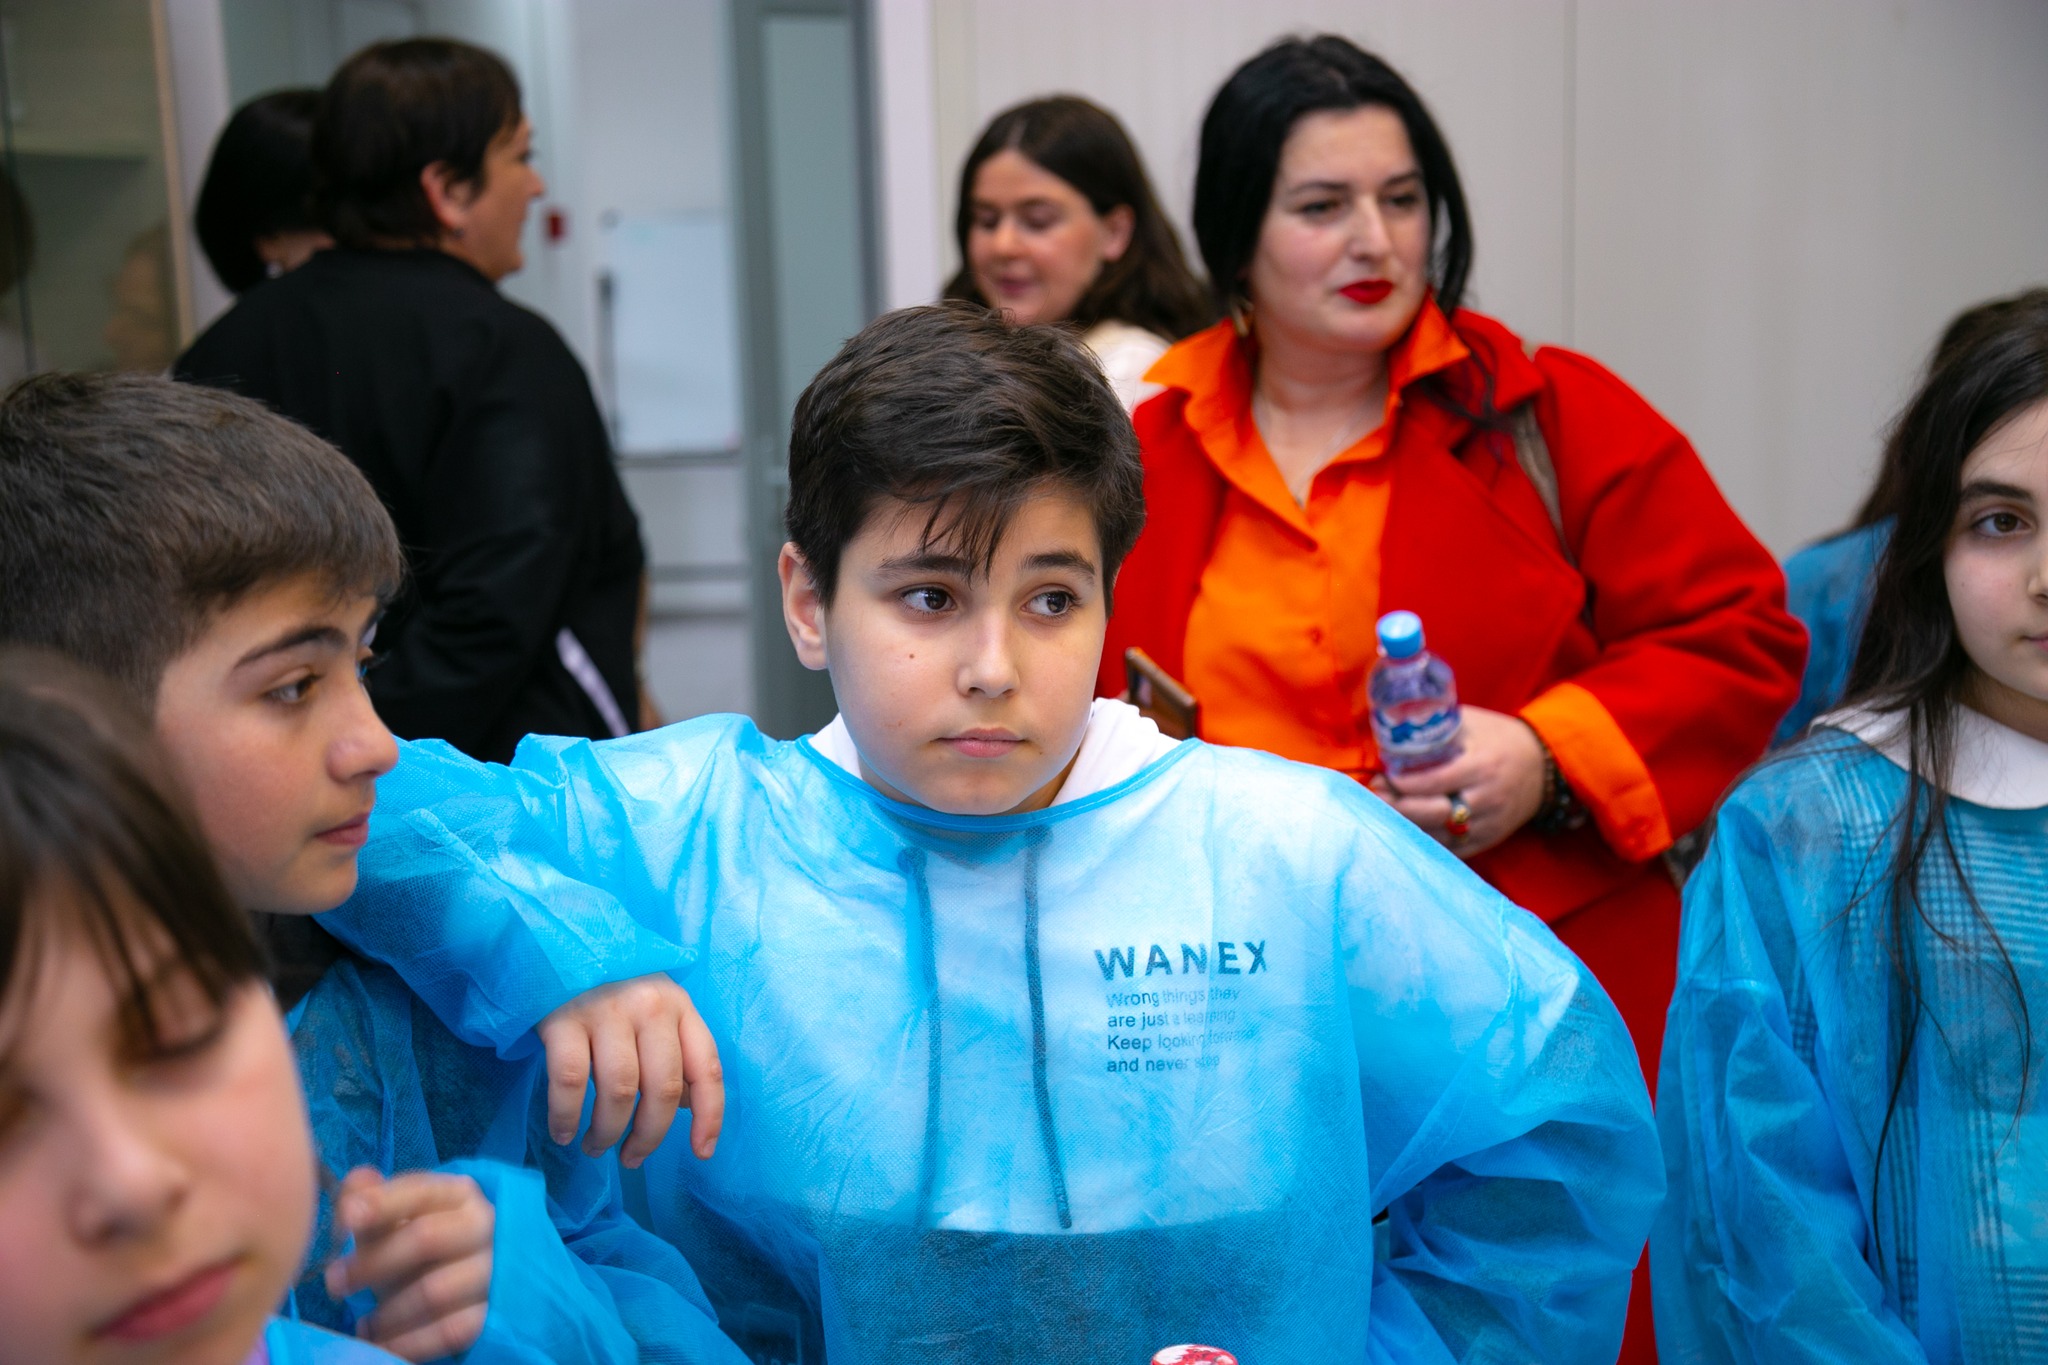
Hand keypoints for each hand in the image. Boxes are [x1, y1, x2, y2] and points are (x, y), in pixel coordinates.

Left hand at [325, 1168, 492, 1361]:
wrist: (474, 1282)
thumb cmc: (423, 1245)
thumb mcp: (398, 1220)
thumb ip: (373, 1200)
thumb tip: (356, 1183)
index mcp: (458, 1194)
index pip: (418, 1191)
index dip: (381, 1203)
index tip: (346, 1218)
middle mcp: (482, 1225)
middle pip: (424, 1239)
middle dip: (373, 1263)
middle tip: (334, 1283)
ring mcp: (492, 1270)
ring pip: (434, 1291)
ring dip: (388, 1312)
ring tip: (364, 1324)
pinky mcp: (493, 1313)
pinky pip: (449, 1332)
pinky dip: (408, 1343)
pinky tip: (382, 1343)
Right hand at [536, 974, 723, 1165]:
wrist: (555, 941)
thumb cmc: (610, 985)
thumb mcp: (653, 1010)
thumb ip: (673, 1052)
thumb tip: (684, 1108)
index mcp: (681, 1006)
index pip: (707, 1068)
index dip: (710, 1117)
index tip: (702, 1153)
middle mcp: (651, 1006)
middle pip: (663, 1089)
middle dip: (649, 1136)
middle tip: (631, 1158)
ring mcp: (606, 1010)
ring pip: (620, 1091)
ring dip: (608, 1132)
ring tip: (595, 1147)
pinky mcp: (562, 1018)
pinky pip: (568, 1081)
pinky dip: (566, 1117)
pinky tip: (563, 1132)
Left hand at [1369, 706, 1546, 858]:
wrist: (1543, 765)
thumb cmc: (1500, 738)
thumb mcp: (1473, 723)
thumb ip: (1439, 727)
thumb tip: (1395, 728)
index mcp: (1484, 765)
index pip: (1438, 780)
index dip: (1406, 783)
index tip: (1384, 777)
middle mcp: (1488, 797)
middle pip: (1436, 813)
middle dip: (1400, 807)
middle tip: (1376, 796)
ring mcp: (1490, 823)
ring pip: (1441, 835)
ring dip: (1408, 825)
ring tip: (1385, 811)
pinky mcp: (1490, 839)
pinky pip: (1453, 849)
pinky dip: (1428, 841)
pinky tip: (1407, 828)